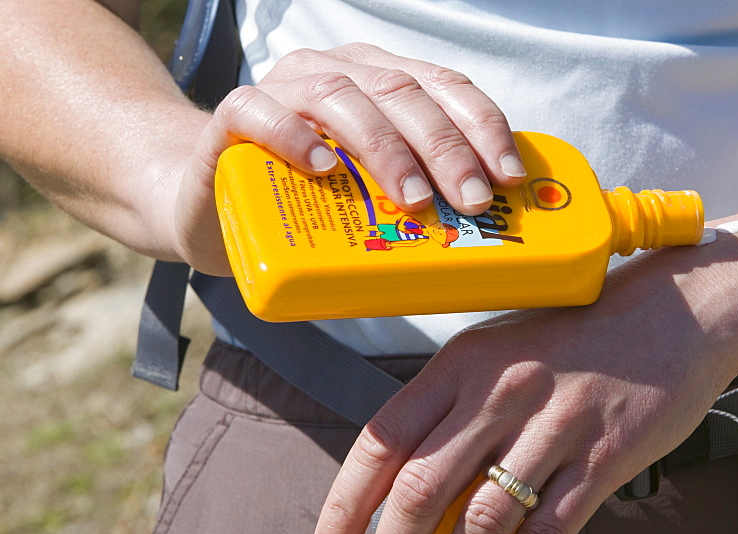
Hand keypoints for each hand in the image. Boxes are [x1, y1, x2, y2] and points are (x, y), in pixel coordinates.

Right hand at [162, 43, 525, 274]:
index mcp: (378, 81)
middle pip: (400, 92)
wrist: (210, 203)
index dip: (482, 126)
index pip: (442, 85)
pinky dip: (294, 136)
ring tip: (411, 198)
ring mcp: (282, 90)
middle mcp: (334, 72)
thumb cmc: (307, 203)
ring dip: (383, 148)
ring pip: (339, 97)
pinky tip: (322, 167)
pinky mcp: (232, 117)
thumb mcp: (371, 196)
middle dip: (444, 147)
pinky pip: (259, 112)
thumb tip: (494, 237)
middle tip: (470, 201)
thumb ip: (419, 193)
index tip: (508, 175)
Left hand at [310, 234, 737, 533]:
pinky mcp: (604, 456)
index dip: (346, 505)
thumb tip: (409, 491)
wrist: (675, 314)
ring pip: (481, 524)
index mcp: (464, 362)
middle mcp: (501, 391)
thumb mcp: (501, 349)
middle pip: (423, 491)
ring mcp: (555, 424)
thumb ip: (455, 408)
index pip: (382, 440)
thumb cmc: (579, 335)